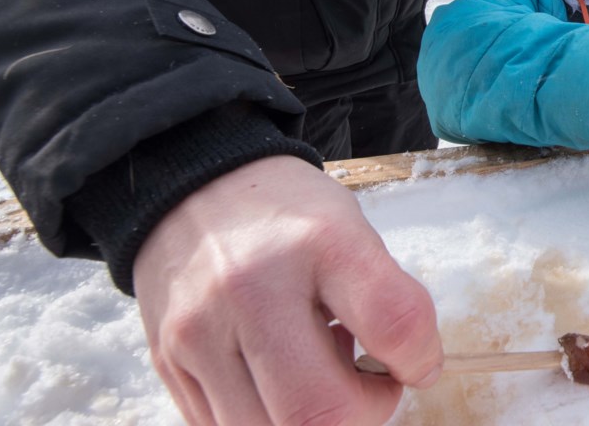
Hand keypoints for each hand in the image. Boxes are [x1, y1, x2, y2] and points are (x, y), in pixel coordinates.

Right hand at [134, 156, 441, 424]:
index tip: (416, 361)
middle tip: (368, 384)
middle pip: (322, 414)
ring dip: (311, 421)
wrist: (193, 187)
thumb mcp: (351, 229)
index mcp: (320, 241)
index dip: (420, 359)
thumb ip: (387, 300)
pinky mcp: (168, 362)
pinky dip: (267, 419)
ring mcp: (200, 331)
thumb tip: (406, 373)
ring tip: (313, 370)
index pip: (394, 323)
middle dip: (364, 414)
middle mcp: (252, 287)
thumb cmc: (288, 217)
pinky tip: (274, 375)